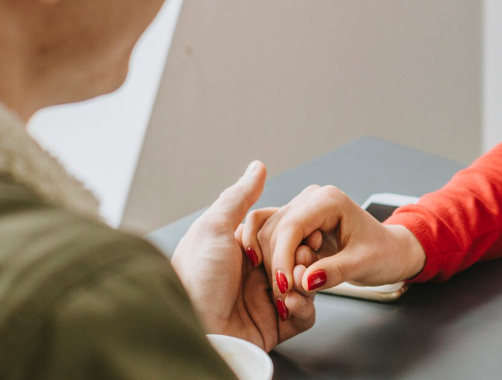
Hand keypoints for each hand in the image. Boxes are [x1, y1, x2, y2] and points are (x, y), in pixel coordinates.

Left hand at [171, 162, 316, 349]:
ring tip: (295, 282)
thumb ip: (239, 198)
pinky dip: (304, 308)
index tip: (303, 231)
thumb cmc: (195, 281)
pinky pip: (304, 314)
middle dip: (305, 256)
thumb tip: (258, 167)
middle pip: (297, 256)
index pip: (280, 232)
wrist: (194, 333)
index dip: (294, 231)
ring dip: (307, 280)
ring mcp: (266, 300)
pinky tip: (290, 304)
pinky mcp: (275, 325)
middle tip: (302, 258)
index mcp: (239, 249)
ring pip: (306, 283)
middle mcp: (254, 273)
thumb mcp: (213, 230)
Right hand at [239, 185, 425, 304]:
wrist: (389, 251)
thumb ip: (334, 272)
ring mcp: (300, 209)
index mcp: (328, 200)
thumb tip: (302, 281)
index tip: (284, 287)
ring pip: (268, 236)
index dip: (283, 258)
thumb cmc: (382, 253)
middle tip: (290, 296)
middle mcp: (310, 198)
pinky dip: (273, 261)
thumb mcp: (363, 265)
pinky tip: (286, 279)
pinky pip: (271, 239)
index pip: (291, 227)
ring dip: (275, 265)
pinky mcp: (295, 223)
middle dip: (278, 266)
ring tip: (296, 288)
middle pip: (275, 232)